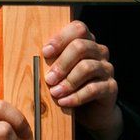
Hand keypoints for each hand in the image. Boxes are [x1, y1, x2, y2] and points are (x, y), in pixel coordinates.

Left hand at [42, 20, 121, 139]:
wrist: (89, 111)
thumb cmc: (66, 85)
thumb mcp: (56, 71)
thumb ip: (48, 61)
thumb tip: (28, 59)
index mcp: (85, 41)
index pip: (78, 28)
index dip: (61, 38)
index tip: (45, 52)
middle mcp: (98, 51)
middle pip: (81, 47)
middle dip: (61, 63)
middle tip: (48, 79)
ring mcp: (106, 68)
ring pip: (87, 67)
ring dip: (68, 81)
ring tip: (54, 93)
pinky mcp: (111, 87)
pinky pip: (94, 89)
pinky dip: (76, 96)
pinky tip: (63, 102)